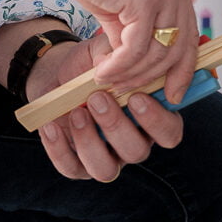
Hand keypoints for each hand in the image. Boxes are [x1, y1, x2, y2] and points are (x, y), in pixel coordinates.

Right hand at [0, 0, 198, 101]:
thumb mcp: (120, 0)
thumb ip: (130, 27)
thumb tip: (129, 58)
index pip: (190, 36)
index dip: (184, 68)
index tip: (173, 92)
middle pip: (178, 49)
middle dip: (157, 79)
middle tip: (132, 94)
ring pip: (157, 53)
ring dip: (131, 74)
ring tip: (108, 81)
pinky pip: (136, 48)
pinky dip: (119, 66)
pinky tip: (103, 72)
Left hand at [24, 36, 184, 180]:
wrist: (57, 72)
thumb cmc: (91, 63)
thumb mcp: (106, 51)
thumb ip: (119, 54)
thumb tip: (118, 60)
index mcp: (150, 117)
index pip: (169, 133)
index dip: (157, 121)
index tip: (136, 97)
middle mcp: (132, 142)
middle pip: (137, 151)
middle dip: (116, 125)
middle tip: (98, 98)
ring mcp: (105, 157)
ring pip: (106, 170)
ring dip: (90, 142)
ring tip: (76, 112)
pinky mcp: (76, 164)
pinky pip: (71, 168)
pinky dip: (59, 149)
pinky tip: (51, 125)